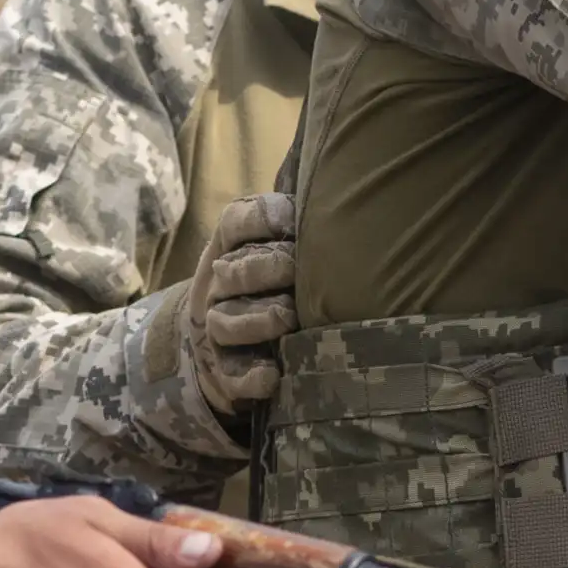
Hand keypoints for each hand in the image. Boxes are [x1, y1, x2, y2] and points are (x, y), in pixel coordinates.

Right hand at [179, 192, 296, 423]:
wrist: (222, 348)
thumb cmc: (269, 287)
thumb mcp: (275, 248)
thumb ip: (299, 226)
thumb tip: (348, 192)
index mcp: (231, 249)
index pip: (236, 221)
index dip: (263, 219)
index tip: (293, 221)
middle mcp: (219, 287)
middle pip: (233, 271)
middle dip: (265, 268)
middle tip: (294, 270)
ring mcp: (219, 331)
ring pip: (228, 321)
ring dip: (259, 319)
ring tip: (288, 319)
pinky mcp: (226, 373)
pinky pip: (233, 374)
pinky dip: (252, 375)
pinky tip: (272, 375)